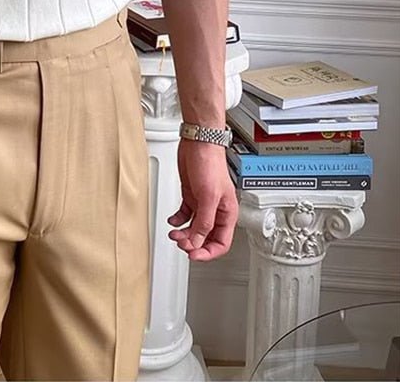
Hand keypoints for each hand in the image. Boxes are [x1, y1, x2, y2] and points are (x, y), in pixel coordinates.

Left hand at [167, 138, 237, 260]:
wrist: (198, 142)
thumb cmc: (209, 163)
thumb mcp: (208, 196)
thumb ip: (204, 221)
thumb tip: (197, 241)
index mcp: (227, 213)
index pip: (221, 242)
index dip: (207, 252)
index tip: (193, 256)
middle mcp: (216, 210)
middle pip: (206, 237)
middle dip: (192, 243)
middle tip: (179, 243)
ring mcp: (203, 202)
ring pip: (194, 227)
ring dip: (184, 233)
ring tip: (173, 233)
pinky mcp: (191, 194)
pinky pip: (185, 214)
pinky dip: (178, 219)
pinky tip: (172, 220)